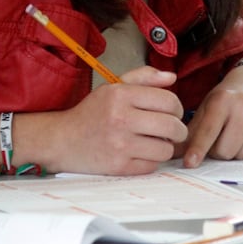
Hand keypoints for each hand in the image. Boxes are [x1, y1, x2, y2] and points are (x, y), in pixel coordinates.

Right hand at [40, 66, 186, 174]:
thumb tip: (172, 77)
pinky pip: (152, 166)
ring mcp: (119, 145)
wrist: (63, 140)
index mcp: (121, 95)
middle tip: (174, 130)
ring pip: (165, 149)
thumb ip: (144, 77)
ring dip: (166, 147)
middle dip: (179, 130)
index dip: (177, 107)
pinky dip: (151, 161)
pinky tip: (142, 153)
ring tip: (156, 142)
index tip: (173, 112)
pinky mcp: (118, 166)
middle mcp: (120, 118)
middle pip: (172, 126)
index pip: (168, 100)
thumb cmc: (92, 113)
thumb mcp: (114, 87)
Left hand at [179, 64, 242, 167]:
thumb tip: (172, 153)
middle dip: (219, 152)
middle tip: (222, 138)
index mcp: (223, 99)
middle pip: (225, 151)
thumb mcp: (207, 108)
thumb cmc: (227, 100)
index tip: (190, 163)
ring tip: (237, 134)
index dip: (198, 149)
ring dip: (236, 152)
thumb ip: (191, 132)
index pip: (208, 131)